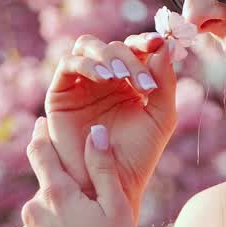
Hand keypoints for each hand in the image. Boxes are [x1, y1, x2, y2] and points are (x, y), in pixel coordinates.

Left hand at [11, 117, 150, 226]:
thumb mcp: (117, 207)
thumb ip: (101, 167)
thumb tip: (93, 131)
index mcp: (58, 194)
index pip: (41, 153)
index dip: (41, 136)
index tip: (39, 125)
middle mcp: (33, 212)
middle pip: (45, 193)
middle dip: (63, 198)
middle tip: (89, 219)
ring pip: (38, 219)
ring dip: (53, 224)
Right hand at [43, 32, 177, 222]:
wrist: (108, 185)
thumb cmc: (137, 156)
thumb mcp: (161, 117)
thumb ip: (165, 83)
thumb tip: (163, 46)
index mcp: (129, 81)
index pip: (136, 48)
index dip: (146, 41)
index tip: (160, 43)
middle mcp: (104, 79)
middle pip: (114, 46)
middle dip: (130, 57)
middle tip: (142, 80)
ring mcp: (81, 84)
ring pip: (88, 46)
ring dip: (107, 55)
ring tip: (120, 76)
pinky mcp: (60, 93)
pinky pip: (68, 64)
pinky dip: (86, 64)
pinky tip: (103, 77)